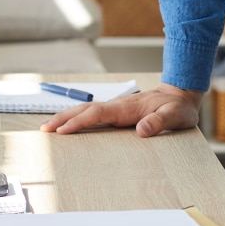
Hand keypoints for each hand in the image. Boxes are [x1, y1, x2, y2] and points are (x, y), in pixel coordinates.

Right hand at [40, 84, 203, 137]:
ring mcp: (116, 107)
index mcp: (127, 108)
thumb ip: (160, 121)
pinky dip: (76, 118)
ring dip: (66, 117)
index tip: (63, 130)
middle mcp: (118, 105)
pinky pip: (92, 114)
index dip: (79, 122)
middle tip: (44, 129)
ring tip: (48, 126)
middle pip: (85, 110)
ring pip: (86, 110)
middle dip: (63, 118)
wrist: (179, 94)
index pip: (98, 114)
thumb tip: (141, 130)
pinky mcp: (116, 111)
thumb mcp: (175, 116)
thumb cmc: (177, 107)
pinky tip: (68, 123)